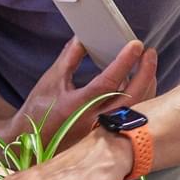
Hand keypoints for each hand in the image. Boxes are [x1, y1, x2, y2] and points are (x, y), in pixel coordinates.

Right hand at [9, 38, 157, 148]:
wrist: (30, 142)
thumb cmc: (39, 112)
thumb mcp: (52, 80)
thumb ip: (70, 58)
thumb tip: (83, 38)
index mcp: (79, 105)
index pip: (109, 81)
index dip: (125, 61)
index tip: (136, 45)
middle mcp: (96, 120)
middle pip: (131, 96)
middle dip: (146, 72)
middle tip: (149, 53)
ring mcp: (104, 129)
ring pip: (136, 108)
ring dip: (145, 84)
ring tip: (147, 65)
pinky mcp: (108, 133)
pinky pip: (131, 115)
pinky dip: (139, 98)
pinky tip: (138, 84)